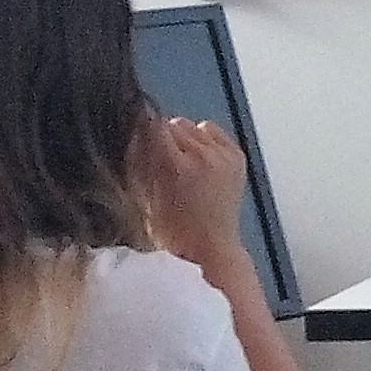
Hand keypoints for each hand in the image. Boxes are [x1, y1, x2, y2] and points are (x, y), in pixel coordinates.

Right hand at [135, 114, 250, 273]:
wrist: (210, 247)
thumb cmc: (172, 231)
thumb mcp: (145, 194)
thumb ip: (139, 160)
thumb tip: (133, 132)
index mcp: (178, 166)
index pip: (154, 125)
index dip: (142, 128)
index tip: (136, 133)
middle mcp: (204, 155)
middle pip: (173, 123)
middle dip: (163, 138)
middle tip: (160, 161)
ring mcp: (224, 155)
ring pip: (193, 125)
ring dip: (183, 139)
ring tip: (181, 163)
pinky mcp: (237, 156)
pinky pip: (212, 131)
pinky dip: (203, 140)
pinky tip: (199, 161)